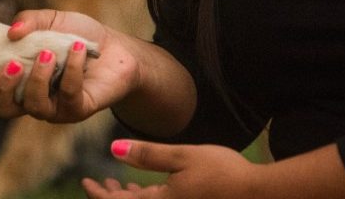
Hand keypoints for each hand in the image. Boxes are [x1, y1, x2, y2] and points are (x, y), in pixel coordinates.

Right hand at [0, 10, 139, 123]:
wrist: (115, 48)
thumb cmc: (76, 35)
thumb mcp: (50, 20)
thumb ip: (28, 21)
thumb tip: (11, 32)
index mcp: (15, 81)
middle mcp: (29, 99)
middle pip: (2, 110)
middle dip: (2, 89)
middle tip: (13, 65)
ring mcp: (53, 108)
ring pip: (33, 107)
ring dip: (37, 78)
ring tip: (48, 53)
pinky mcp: (77, 109)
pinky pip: (68, 96)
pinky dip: (70, 70)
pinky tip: (76, 49)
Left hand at [81, 140, 261, 197]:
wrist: (258, 194)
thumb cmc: (222, 172)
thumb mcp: (182, 156)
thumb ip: (148, 155)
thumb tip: (113, 150)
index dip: (98, 194)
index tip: (85, 181)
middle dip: (110, 197)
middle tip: (96, 183)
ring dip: (127, 198)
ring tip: (118, 183)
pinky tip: (145, 187)